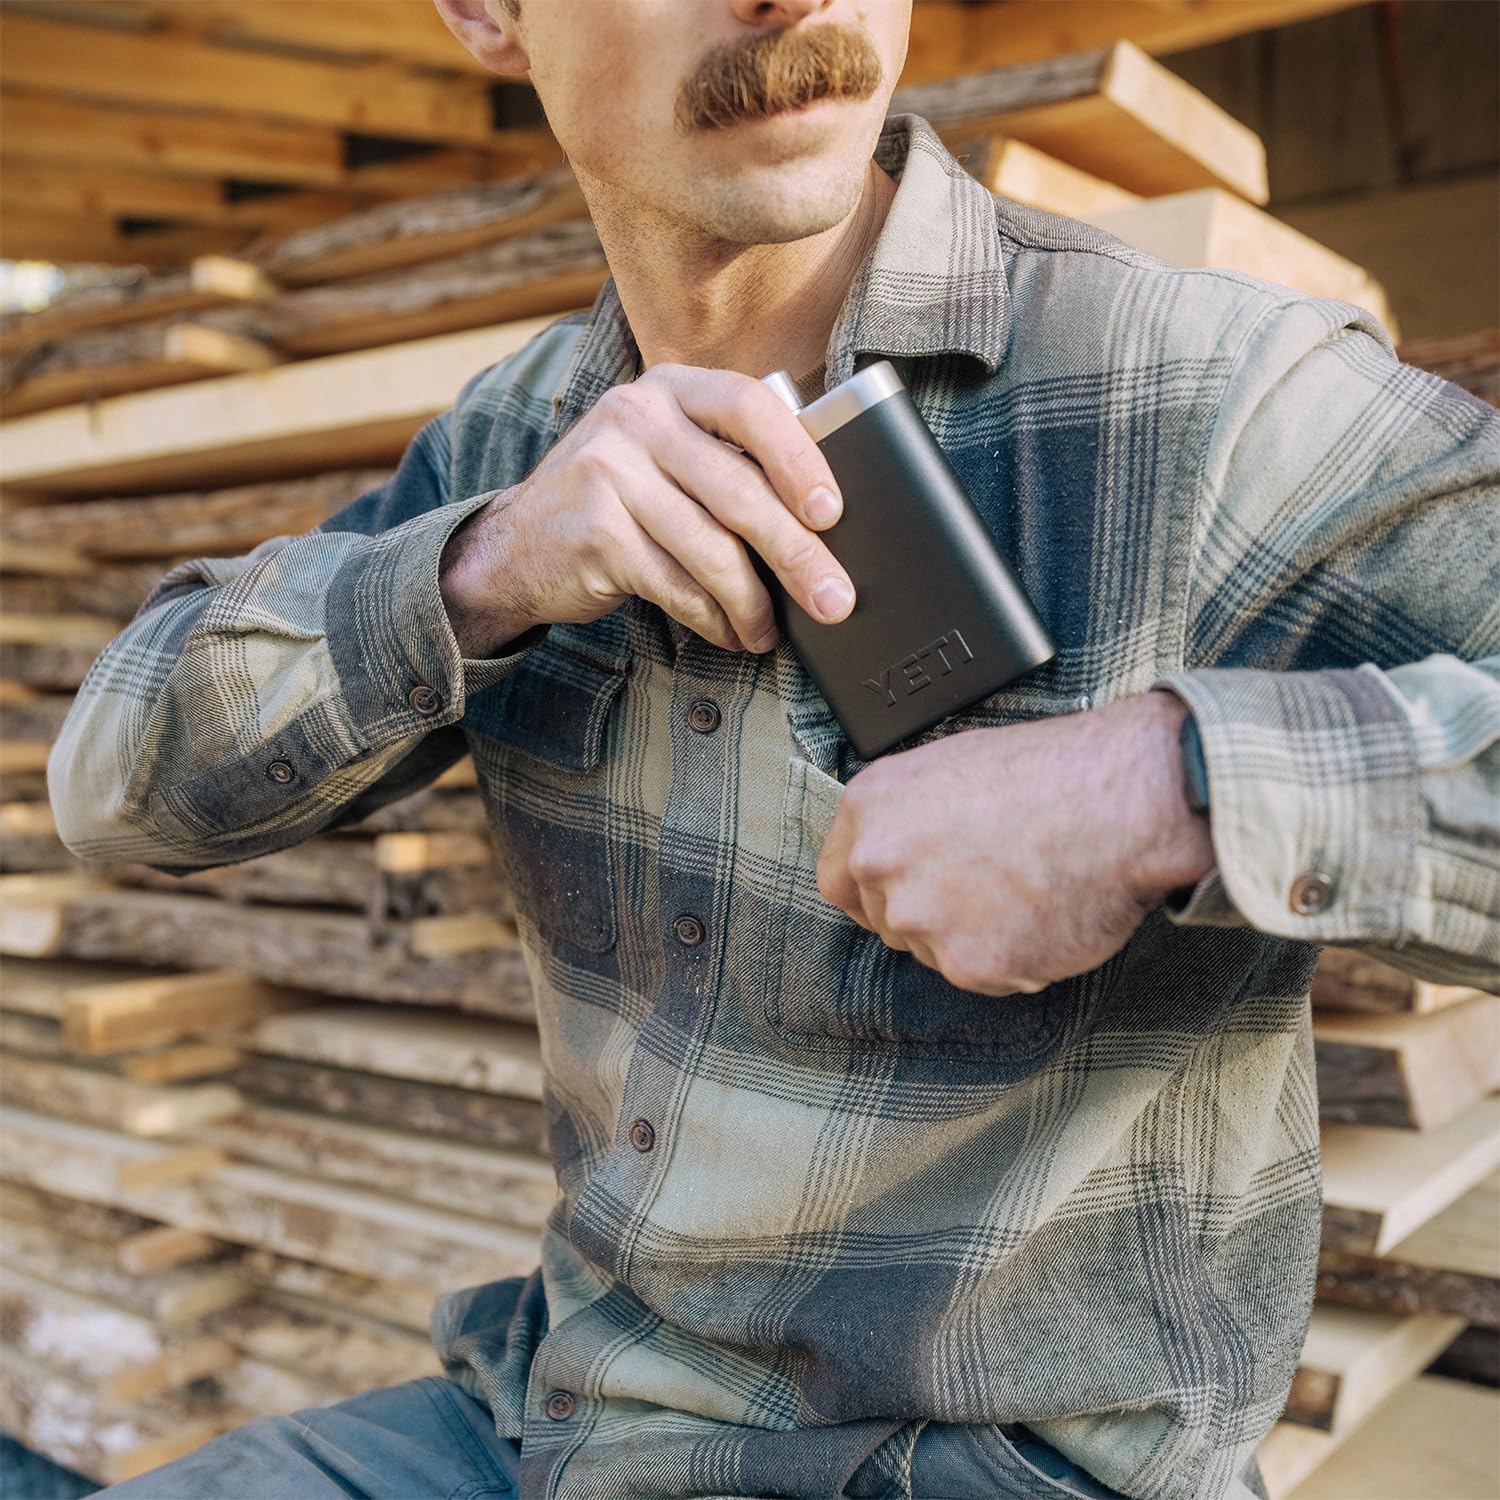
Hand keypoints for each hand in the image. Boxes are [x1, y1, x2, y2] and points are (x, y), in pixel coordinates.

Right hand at [438, 363, 856, 657]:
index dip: (799, 459)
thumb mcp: (666, 454)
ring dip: (753, 603)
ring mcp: (609, 472)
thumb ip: (728, 461)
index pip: (749, 407)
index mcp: (670, 388)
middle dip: (797, 555)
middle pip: (740, 491)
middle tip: (835, 598)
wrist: (515, 545)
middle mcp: (636, 417)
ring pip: (712, 549)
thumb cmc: (617, 501)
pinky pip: (677, 586)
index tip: (832, 512)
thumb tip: (823, 523)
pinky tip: (730, 633)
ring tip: (769, 632)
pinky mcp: (596, 532)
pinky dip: (713, 619)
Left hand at [815, 692, 1215, 995]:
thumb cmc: (1051, 771)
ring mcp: (922, 918)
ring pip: (934, 952)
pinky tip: (1046, 915)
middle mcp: (880, 864)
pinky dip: (1015, 959)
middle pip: (888, 921)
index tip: (899, 896)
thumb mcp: (950, 768)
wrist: (1122, 799)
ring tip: (1026, 891)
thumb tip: (897, 853)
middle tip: (988, 887)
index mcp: (869, 809)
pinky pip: (984, 976)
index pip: (837, 879)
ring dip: (972, 937)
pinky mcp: (970, 963)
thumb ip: (905, 819)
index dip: (871, 892)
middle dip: (930, 913)